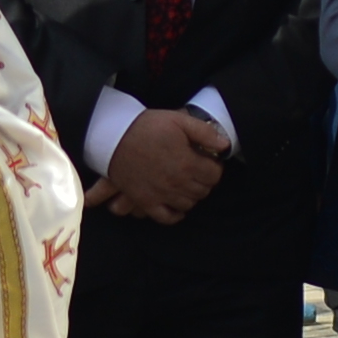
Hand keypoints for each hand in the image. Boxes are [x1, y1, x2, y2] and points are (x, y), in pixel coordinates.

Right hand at [98, 106, 230, 220]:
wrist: (113, 137)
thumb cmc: (145, 126)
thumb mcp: (178, 120)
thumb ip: (204, 132)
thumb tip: (224, 146)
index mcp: (187, 163)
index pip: (214, 174)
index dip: (215, 167)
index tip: (209, 161)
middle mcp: (177, 183)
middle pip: (203, 191)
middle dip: (205, 181)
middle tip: (199, 171)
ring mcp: (161, 194)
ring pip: (188, 204)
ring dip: (192, 195)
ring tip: (187, 184)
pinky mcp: (146, 201)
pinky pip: (166, 217)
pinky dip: (175, 214)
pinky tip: (177, 205)